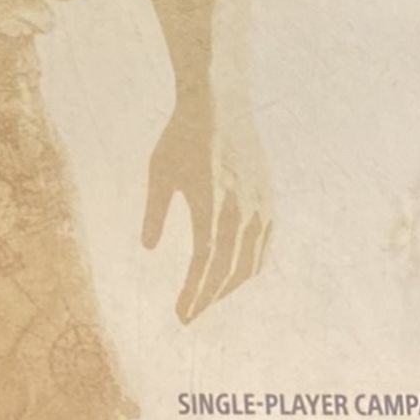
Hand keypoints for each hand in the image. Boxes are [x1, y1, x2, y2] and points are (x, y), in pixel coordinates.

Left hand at [141, 92, 271, 321]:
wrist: (221, 103)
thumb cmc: (182, 135)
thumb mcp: (159, 171)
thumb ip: (154, 212)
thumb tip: (149, 248)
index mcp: (212, 202)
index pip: (206, 262)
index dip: (194, 293)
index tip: (182, 315)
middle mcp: (242, 209)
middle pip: (228, 270)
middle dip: (208, 298)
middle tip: (188, 315)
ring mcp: (261, 206)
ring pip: (250, 263)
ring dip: (228, 287)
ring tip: (207, 297)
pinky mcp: (270, 201)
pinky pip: (264, 247)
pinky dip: (250, 267)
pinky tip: (232, 274)